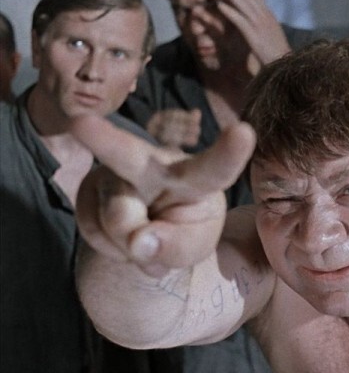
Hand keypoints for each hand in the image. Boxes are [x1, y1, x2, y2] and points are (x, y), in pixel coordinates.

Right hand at [71, 115, 255, 276]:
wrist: (147, 232)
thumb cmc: (184, 230)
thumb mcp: (193, 246)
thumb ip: (176, 248)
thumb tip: (138, 242)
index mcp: (196, 178)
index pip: (214, 169)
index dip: (228, 154)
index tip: (243, 132)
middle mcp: (154, 164)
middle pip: (129, 155)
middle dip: (105, 140)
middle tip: (81, 125)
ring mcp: (117, 174)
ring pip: (116, 218)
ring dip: (129, 244)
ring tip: (143, 242)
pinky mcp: (89, 188)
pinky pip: (94, 230)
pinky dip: (110, 247)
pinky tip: (122, 236)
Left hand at [215, 0, 290, 66]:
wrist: (283, 65)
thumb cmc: (277, 53)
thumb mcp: (271, 33)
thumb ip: (264, 21)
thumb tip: (260, 13)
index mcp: (270, 16)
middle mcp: (266, 17)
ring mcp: (260, 25)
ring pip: (243, 5)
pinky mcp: (254, 35)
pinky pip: (240, 20)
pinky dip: (230, 12)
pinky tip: (220, 6)